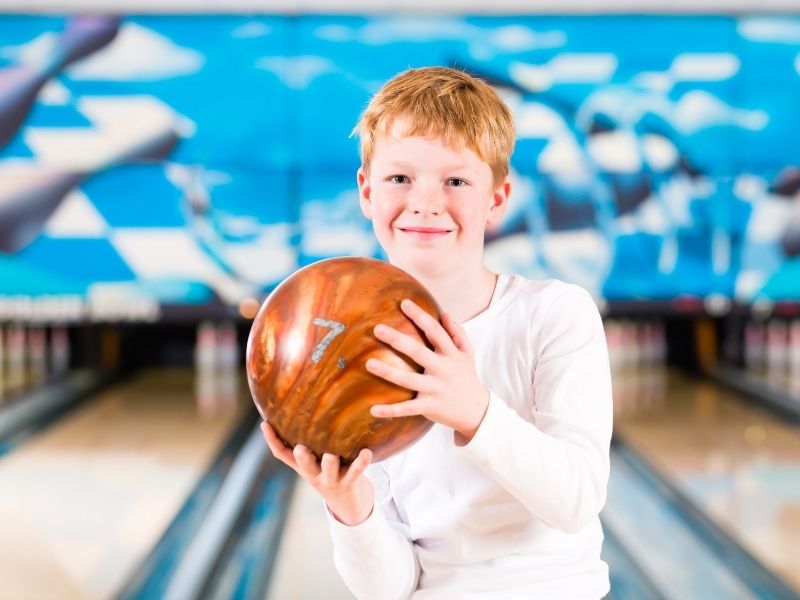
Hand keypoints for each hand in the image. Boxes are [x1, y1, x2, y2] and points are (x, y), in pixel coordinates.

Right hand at [260, 421, 374, 524]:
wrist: (347, 503)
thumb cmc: (328, 472)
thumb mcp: (314, 461)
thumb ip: (308, 440)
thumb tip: (302, 408)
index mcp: (303, 466)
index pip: (282, 454)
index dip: (272, 441)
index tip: (265, 424)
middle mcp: (314, 473)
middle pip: (304, 466)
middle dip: (302, 458)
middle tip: (300, 448)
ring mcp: (332, 479)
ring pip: (330, 471)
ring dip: (330, 463)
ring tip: (330, 456)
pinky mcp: (350, 481)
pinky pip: (357, 471)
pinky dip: (362, 462)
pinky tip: (367, 451)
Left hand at [367, 299, 489, 444]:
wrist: (476, 410)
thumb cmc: (467, 377)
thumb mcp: (467, 353)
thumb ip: (457, 333)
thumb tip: (444, 314)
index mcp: (451, 354)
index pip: (435, 331)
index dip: (420, 316)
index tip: (404, 303)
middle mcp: (442, 369)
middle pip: (418, 352)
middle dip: (398, 340)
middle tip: (377, 329)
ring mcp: (435, 389)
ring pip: (408, 380)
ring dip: (388, 372)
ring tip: (369, 364)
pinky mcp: (429, 406)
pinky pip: (408, 408)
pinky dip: (391, 410)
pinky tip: (372, 409)